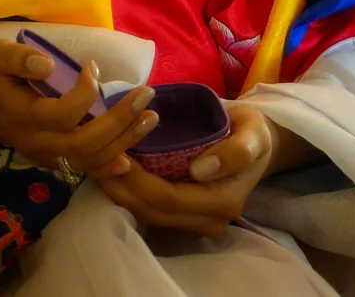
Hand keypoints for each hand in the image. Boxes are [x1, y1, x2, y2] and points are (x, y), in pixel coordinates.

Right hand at [0, 40, 158, 177]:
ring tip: (150, 117)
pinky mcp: (54, 159)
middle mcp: (38, 141)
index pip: (62, 114)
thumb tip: (48, 65)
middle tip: (146, 94)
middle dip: (119, 120)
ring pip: (90, 159)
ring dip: (123, 141)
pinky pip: (84, 168)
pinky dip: (109, 166)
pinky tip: (131, 156)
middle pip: (85, 142)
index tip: (94, 66)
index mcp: (23, 115)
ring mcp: (47, 155)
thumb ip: (17, 58)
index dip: (84, 92)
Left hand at [94, 102, 310, 237]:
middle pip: (154, 212)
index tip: (118, 155)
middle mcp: (209, 221)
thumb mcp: (252, 132)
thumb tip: (200, 171)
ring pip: (149, 215)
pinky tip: (114, 173)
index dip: (140, 182)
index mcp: (224, 202)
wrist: (257, 142)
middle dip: (123, 188)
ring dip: (121, 193)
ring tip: (99, 165)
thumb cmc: (251, 131)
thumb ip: (235, 152)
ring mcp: (197, 223)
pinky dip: (130, 194)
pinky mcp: (186, 217)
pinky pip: (153, 211)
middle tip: (97, 160)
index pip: (170, 200)